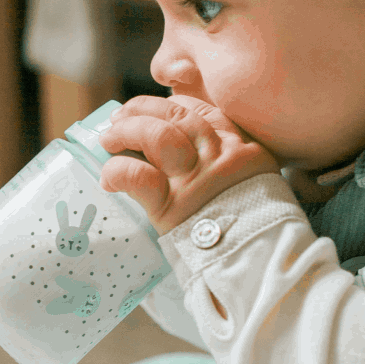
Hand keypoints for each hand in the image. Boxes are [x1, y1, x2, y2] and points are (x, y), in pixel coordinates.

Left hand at [98, 95, 279, 234]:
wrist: (256, 259)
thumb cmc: (252, 227)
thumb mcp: (254, 182)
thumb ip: (229, 164)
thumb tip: (191, 156)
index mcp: (239, 147)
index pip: (200, 110)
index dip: (170, 104)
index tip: (152, 110)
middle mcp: (217, 155)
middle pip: (174, 115)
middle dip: (140, 110)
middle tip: (120, 118)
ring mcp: (194, 178)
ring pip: (155, 136)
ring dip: (125, 132)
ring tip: (109, 140)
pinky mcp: (172, 206)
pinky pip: (137, 176)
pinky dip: (117, 171)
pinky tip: (108, 178)